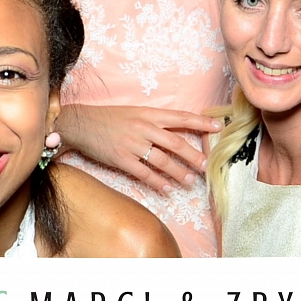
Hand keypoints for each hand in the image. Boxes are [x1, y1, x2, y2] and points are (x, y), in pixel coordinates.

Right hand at [55, 104, 220, 193]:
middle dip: (194, 155)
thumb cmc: (110, 118)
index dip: (201, 122)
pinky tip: (168, 188)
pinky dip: (158, 182)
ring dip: (179, 172)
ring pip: (162, 160)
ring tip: (191, 180)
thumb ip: (155, 121)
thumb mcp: (135, 112)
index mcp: (149, 113)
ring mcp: (132, 144)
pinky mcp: (121, 158)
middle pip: (176, 142)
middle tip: (208, 165)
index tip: (219, 127)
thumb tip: (178, 131)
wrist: (81, 123)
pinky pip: (144, 173)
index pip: (181, 117)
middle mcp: (143, 127)